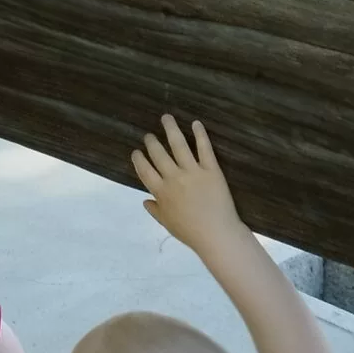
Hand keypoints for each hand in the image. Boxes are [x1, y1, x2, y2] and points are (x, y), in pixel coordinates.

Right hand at [132, 115, 246, 253]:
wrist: (217, 234)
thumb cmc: (191, 232)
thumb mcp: (167, 224)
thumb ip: (155, 210)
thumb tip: (145, 200)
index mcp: (161, 192)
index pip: (144, 170)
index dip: (138, 159)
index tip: (136, 151)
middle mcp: (173, 178)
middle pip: (158, 154)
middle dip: (151, 142)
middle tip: (149, 135)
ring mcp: (192, 172)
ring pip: (178, 145)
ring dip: (171, 129)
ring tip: (166, 118)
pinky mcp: (211, 170)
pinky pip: (204, 148)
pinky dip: (200, 134)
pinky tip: (195, 123)